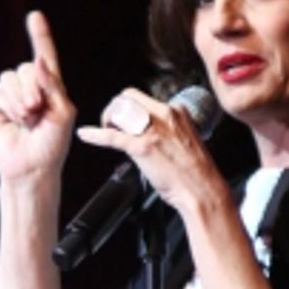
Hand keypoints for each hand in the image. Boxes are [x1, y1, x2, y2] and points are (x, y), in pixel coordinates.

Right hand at [0, 11, 75, 183]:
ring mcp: (12, 97)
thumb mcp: (62, 113)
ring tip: (28, 118)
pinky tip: (16, 120)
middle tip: (37, 109)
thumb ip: (53, 85)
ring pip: (10, 76)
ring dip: (21, 97)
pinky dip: (10, 104)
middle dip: (33, 86)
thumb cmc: (52, 145)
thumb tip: (36, 61)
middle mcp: (30, 88)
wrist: (32, 168)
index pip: (44, 57)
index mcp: (50, 88)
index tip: (35, 16)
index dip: (40, 36)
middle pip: (26, 67)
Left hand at [77, 89, 224, 213]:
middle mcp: (165, 115)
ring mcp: (153, 130)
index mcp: (176, 112)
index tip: (125, 119)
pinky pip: (112, 136)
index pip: (144, 98)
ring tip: (105, 131)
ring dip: (107, 120)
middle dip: (115, 108)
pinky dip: (95, 135)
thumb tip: (151, 133)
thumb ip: (168, 131)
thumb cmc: (196, 174)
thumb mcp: (185, 141)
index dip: (129, 108)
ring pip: (119, 110)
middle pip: (128, 97)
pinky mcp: (142, 147)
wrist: (202, 191)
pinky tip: (86, 135)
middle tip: (111, 124)